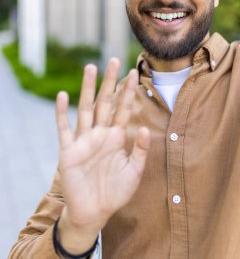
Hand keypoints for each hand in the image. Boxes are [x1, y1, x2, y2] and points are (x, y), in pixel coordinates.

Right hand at [55, 58, 149, 251]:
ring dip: (87, 88)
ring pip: (86, 108)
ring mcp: (84, 140)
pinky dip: (62, 113)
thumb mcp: (134, 172)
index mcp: (116, 138)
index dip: (129, 91)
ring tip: (90, 68)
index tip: (135, 73)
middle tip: (114, 60)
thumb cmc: (114, 192)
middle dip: (110, 81)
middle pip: (105, 102)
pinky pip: (64, 128)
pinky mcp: (68, 151)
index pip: (124, 109)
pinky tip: (62, 96)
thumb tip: (144, 129)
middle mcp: (100, 134)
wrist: (94, 212)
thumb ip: (140, 151)